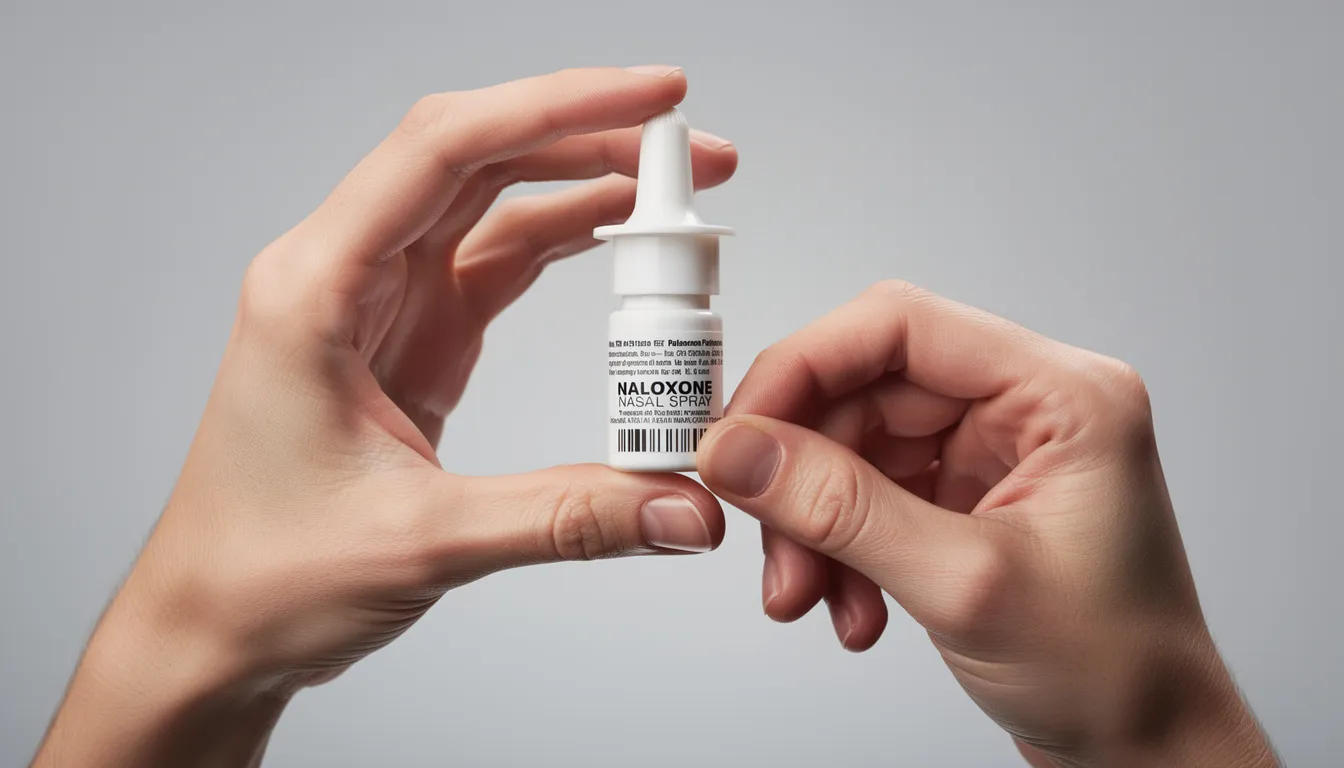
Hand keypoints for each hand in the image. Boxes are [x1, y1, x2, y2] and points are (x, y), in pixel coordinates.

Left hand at [33, 66, 736, 767]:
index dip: (554, 106)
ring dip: (586, 187)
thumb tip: (682, 501)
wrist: (215, 625)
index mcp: (317, 288)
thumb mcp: (422, 542)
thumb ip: (565, 517)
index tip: (650, 97)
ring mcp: (383, 302)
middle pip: (479, 158)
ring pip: (494, 205)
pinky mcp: (414, 338)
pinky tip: (620, 240)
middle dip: (591, 138)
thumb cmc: (264, 572)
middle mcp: (346, 273)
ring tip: (679, 198)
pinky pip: (498, 264)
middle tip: (691, 153)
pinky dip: (566, 244)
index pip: (444, 150)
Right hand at [696, 281, 1276, 766]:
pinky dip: (840, 548)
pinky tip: (850, 604)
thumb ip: (841, 509)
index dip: (805, 366)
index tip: (741, 427)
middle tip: (768, 537)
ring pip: (856, 447)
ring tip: (810, 593)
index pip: (901, 327)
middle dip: (804, 473)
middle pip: (867, 391)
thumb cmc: (1115, 670)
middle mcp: (1027, 408)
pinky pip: (869, 493)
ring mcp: (994, 452)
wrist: (1146, 745)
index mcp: (1061, 395)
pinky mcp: (966, 494)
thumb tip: (741, 452)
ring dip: (815, 523)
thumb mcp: (963, 584)